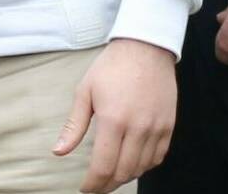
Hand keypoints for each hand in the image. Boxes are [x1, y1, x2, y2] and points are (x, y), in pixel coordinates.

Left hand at [52, 38, 176, 192]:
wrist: (145, 47)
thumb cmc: (111, 67)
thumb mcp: (85, 91)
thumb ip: (74, 126)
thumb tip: (59, 152)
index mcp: (113, 120)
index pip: (103, 166)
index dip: (93, 183)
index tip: (86, 188)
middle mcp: (137, 127)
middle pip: (123, 172)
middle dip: (107, 185)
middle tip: (97, 185)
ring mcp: (156, 127)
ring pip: (141, 167)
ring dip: (125, 177)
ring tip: (112, 176)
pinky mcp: (168, 125)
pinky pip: (158, 157)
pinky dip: (145, 166)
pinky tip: (133, 163)